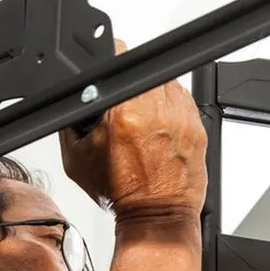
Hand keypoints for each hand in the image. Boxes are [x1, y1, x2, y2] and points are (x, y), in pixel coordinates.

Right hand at [59, 39, 207, 216]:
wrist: (156, 216)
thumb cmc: (122, 193)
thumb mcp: (76, 157)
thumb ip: (71, 120)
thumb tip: (75, 96)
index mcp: (125, 112)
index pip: (120, 55)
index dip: (111, 54)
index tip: (109, 59)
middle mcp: (158, 110)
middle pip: (144, 66)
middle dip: (130, 79)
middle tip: (123, 99)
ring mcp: (182, 117)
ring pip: (167, 81)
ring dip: (153, 89)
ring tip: (142, 113)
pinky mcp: (198, 127)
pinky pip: (184, 100)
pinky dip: (171, 106)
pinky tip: (159, 124)